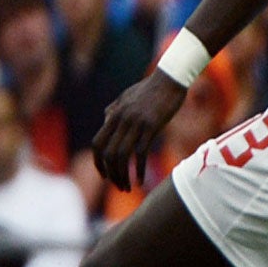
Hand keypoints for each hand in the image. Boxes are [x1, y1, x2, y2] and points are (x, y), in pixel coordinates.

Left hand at [92, 71, 187, 192]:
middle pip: (107, 154)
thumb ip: (114, 109)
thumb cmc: (150, 88)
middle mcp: (121, 120)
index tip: (104, 175)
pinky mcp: (151, 126)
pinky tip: (140, 181)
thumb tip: (106, 119)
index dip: (97, 162)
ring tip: (127, 188)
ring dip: (122, 176)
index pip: (97, 144)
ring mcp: (135, 123)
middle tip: (119, 186)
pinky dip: (138, 170)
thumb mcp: (126, 96)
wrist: (170, 78)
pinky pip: (140, 153)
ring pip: (121, 156)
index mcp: (113, 115)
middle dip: (111, 174)